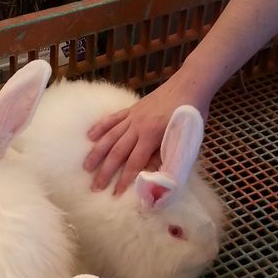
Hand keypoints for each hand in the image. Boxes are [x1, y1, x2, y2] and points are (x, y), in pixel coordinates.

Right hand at [84, 74, 210, 194]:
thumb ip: (167, 158)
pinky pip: (112, 119)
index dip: (124, 180)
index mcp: (152, 136)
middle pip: (117, 152)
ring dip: (97, 152)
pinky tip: (90, 137)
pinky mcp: (132, 108)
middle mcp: (138, 127)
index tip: (115, 194)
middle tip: (95, 186)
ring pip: (110, 137)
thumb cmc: (191, 113)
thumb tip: (153, 176)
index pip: (134, 163)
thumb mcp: (185, 139)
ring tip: (86, 166)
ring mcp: (133, 116)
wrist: (190, 83)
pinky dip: (100, 127)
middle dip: (105, 171)